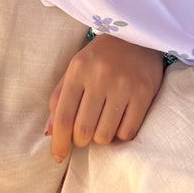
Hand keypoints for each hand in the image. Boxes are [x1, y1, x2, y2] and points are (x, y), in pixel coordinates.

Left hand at [45, 35, 164, 163]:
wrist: (137, 36)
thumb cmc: (101, 57)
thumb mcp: (75, 69)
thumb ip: (59, 99)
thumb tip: (50, 133)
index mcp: (79, 68)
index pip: (63, 117)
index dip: (59, 143)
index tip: (58, 156)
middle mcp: (100, 75)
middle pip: (83, 131)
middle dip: (81, 139)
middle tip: (85, 130)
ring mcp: (124, 84)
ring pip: (105, 136)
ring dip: (101, 136)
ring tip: (103, 120)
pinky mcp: (144, 93)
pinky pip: (127, 133)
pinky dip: (120, 134)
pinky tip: (119, 119)